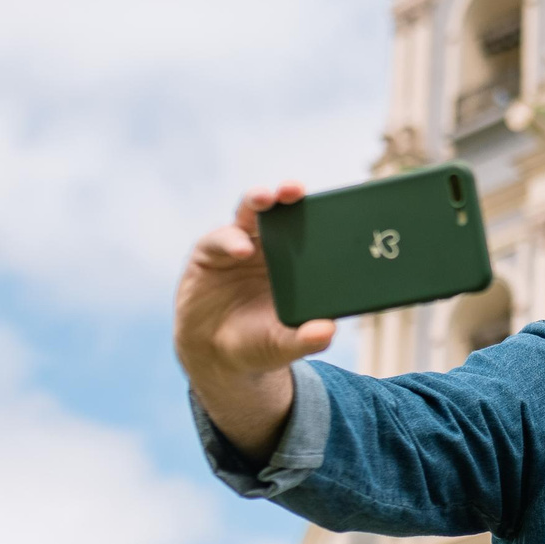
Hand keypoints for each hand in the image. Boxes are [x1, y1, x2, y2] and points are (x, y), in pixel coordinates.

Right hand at [174, 182, 335, 461]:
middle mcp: (270, 247)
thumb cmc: (259, 342)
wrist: (216, 354)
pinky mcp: (210, 252)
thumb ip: (306, 339)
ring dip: (257, 201)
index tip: (334, 206)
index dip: (320, 214)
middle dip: (287, 195)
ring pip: (249, 214)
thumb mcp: (284, 345)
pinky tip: (241, 249)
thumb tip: (327, 331)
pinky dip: (230, 241)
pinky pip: (220, 239)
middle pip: (281, 212)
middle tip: (296, 189)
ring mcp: (240, 245)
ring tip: (266, 199)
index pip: (310, 230)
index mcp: (297, 262)